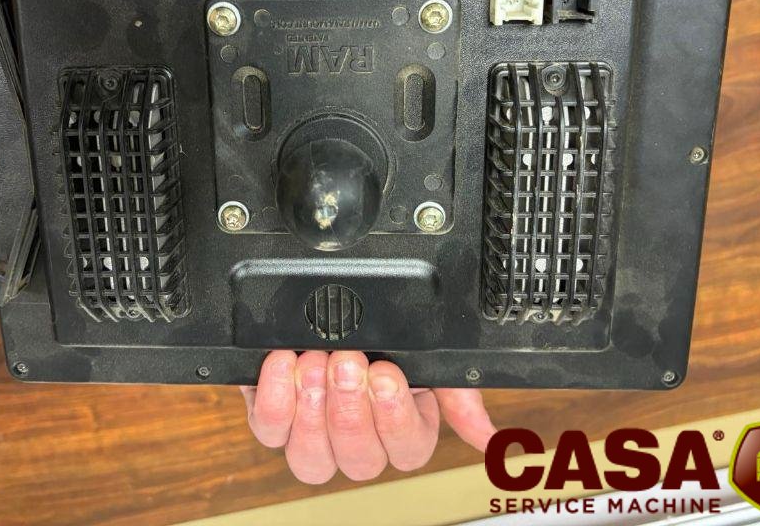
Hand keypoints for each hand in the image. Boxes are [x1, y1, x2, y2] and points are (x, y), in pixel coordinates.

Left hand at [240, 350, 493, 483]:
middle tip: (346, 361)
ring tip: (315, 361)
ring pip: (312, 461)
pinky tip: (284, 362)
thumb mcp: (424, 348)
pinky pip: (269, 430)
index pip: (408, 451)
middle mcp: (356, 438)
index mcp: (400, 426)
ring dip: (314, 410)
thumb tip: (491, 436)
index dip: (395, 417)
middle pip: (360, 461)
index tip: (387, 373)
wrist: (321, 298)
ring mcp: (311, 434)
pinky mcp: (272, 419)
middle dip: (352, 408)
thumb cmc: (380, 328)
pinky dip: (275, 396)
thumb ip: (458, 390)